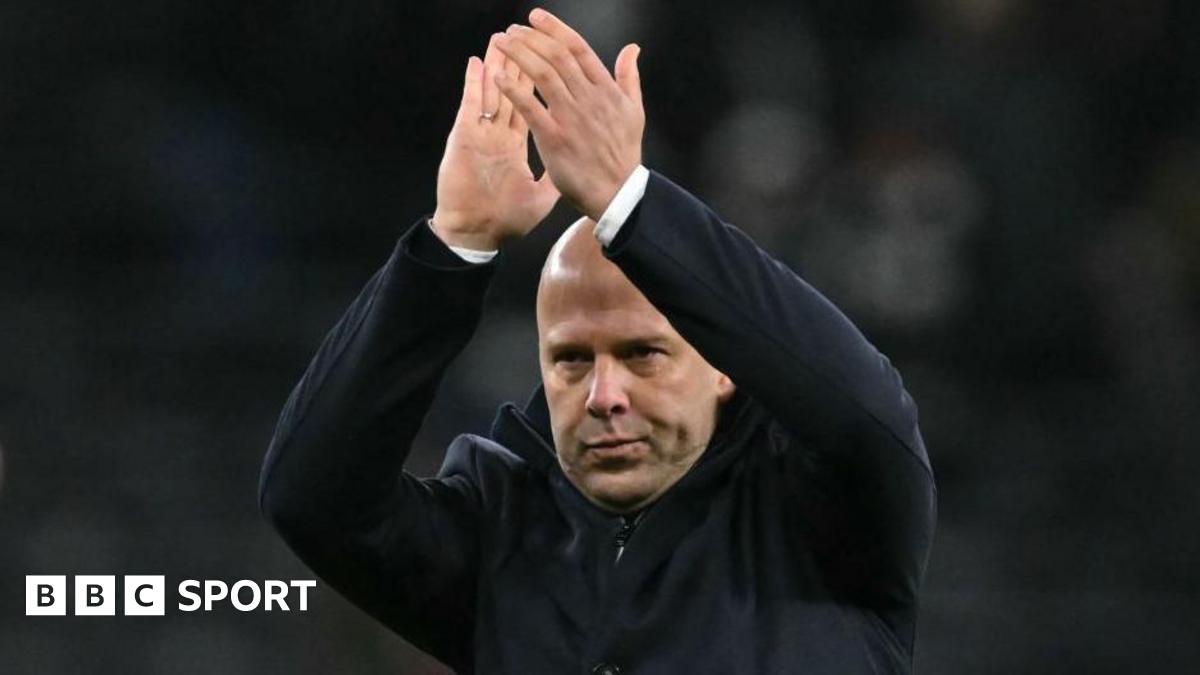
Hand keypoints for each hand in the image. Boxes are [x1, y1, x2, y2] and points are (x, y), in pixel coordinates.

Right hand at [432, 34, 559, 250]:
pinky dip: (474, 84)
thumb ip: (553, 177)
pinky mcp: (465, 139)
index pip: (530, 106)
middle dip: (519, 64)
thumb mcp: (539, 198)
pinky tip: (478, 64)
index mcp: (514, 145)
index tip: (548, 62)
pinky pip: (471, 106)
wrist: (476, 235)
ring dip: (496, 65)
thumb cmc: (503, 221)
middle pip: (511, 91)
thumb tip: (573, 165)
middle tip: (526, 38)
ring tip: (501, 40)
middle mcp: (497, 135)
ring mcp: (481, 135)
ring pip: (490, 92)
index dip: (537, 84)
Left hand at [494, 9, 643, 220]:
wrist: (617, 193)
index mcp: (606, 90)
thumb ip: (629, 77)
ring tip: (501, 43)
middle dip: (531, 38)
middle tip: (511, 30)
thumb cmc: (623, 154)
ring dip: (519, 54)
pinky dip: (514, 90)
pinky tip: (498, 77)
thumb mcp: (634, 111)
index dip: (555, 29)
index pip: (578, 48)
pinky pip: (531, 108)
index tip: (534, 17)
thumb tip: (632, 48)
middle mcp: (589, 98)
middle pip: (556, 56)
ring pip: (543, 75)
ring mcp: (572, 118)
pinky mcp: (556, 139)